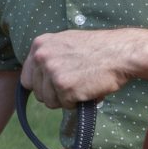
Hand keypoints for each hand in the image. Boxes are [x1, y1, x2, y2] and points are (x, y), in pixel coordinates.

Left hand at [18, 28, 147, 109]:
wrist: (120, 52)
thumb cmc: (97, 49)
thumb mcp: (65, 42)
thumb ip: (49, 56)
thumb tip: (38, 78)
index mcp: (39, 45)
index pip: (27, 77)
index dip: (41, 85)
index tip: (53, 86)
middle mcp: (42, 57)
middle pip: (38, 92)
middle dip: (54, 93)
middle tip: (74, 84)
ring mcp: (52, 73)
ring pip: (49, 101)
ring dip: (65, 99)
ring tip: (81, 85)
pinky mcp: (65, 88)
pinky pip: (65, 105)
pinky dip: (77, 102)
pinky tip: (87, 89)